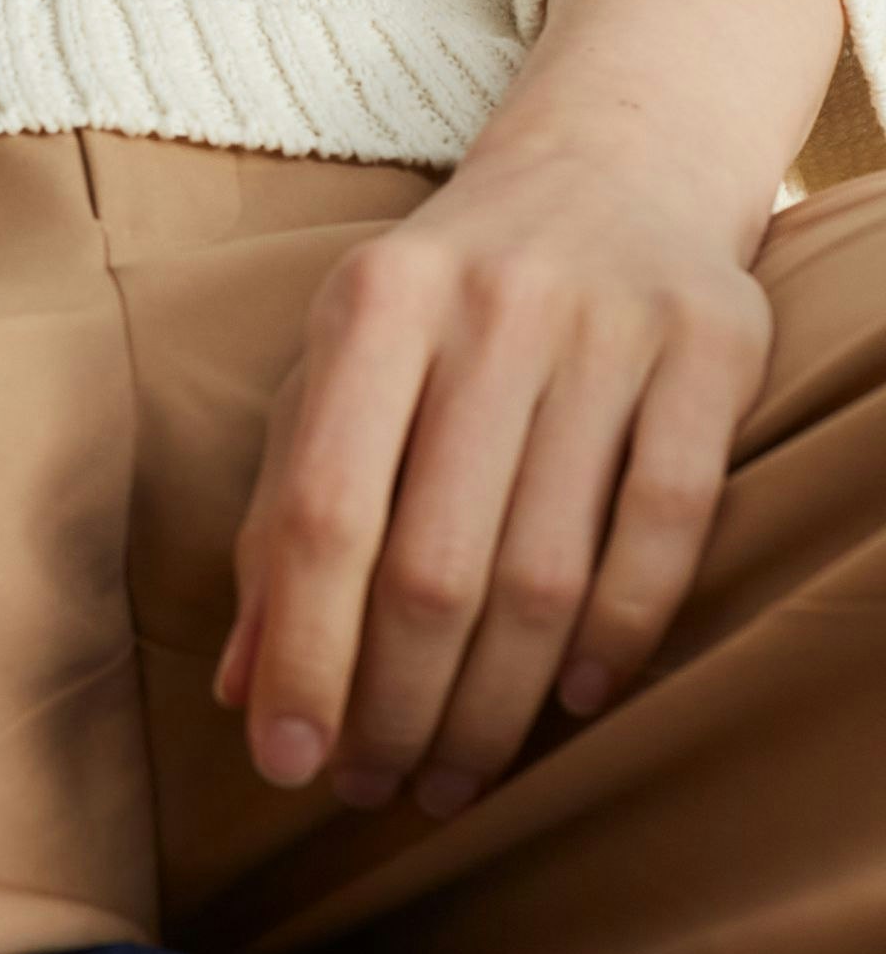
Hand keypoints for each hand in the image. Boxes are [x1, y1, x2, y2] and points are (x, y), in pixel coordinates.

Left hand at [213, 137, 772, 816]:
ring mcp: (610, 324)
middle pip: (435, 565)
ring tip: (456, 776)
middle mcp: (491, 307)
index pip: (325, 514)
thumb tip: (240, 685)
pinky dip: (618, 634)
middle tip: (379, 788)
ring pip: (546, 570)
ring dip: (497, 704)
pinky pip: (666, 527)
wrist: (612, 165)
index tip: (285, 761)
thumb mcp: (340, 369)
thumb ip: (283, 515)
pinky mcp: (713, 346)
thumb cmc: (448, 298)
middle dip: (398, 707)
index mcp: (374, 305)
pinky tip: (570, 700)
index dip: (303, 653)